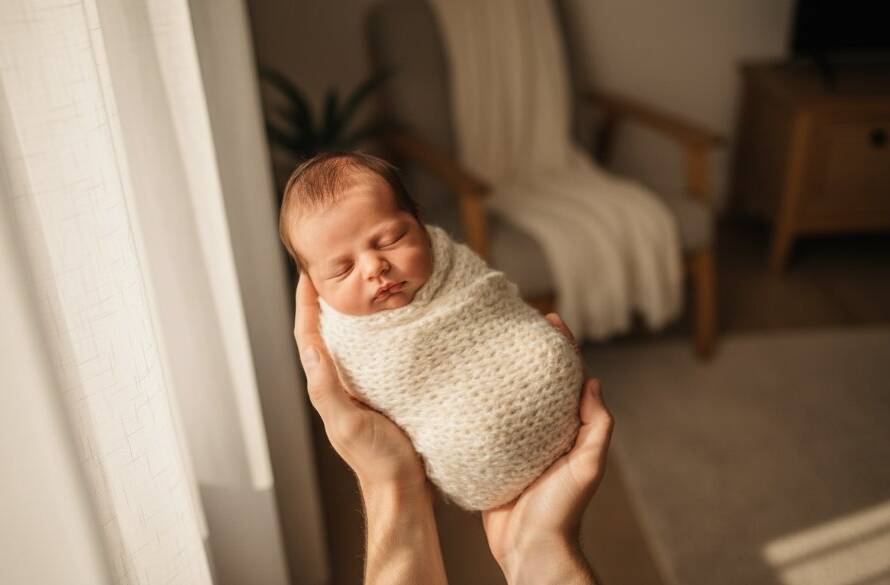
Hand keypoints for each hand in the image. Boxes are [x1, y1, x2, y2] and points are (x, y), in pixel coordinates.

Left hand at [293, 272, 427, 493]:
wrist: (404, 490)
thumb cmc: (377, 460)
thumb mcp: (348, 422)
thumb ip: (328, 388)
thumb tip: (309, 346)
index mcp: (327, 388)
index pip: (309, 337)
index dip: (306, 304)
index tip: (309, 273)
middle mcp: (341, 384)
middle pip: (325, 334)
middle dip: (325, 302)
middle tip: (334, 270)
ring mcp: (362, 388)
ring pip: (350, 343)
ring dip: (350, 314)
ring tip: (361, 286)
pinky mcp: (385, 392)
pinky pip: (375, 355)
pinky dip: (376, 333)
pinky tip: (391, 322)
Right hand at [481, 314, 613, 582]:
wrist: (529, 549)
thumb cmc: (562, 511)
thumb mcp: (587, 466)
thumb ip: (596, 427)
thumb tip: (593, 382)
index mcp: (567, 428)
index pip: (567, 378)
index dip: (562, 346)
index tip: (548, 317)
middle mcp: (542, 430)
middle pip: (535, 382)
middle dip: (525, 352)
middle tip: (506, 325)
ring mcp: (516, 443)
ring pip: (507, 400)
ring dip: (498, 375)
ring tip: (480, 346)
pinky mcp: (491, 457)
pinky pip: (482, 426)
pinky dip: (474, 406)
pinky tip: (458, 389)